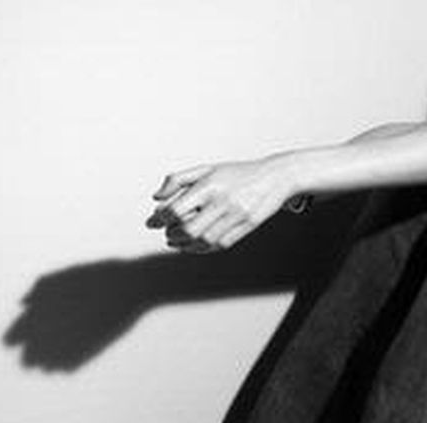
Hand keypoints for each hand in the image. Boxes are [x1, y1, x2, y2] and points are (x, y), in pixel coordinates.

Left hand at [147, 156, 295, 250]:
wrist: (274, 177)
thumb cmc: (238, 173)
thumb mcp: (206, 169)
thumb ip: (178, 180)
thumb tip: (156, 197)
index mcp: (209, 184)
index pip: (176, 208)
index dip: (160, 219)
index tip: (152, 222)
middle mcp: (222, 201)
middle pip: (189, 229)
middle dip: (173, 235)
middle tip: (167, 234)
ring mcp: (236, 215)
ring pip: (204, 240)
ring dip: (186, 245)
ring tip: (178, 241)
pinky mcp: (248, 226)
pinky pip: (221, 244)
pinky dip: (204, 248)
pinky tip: (196, 245)